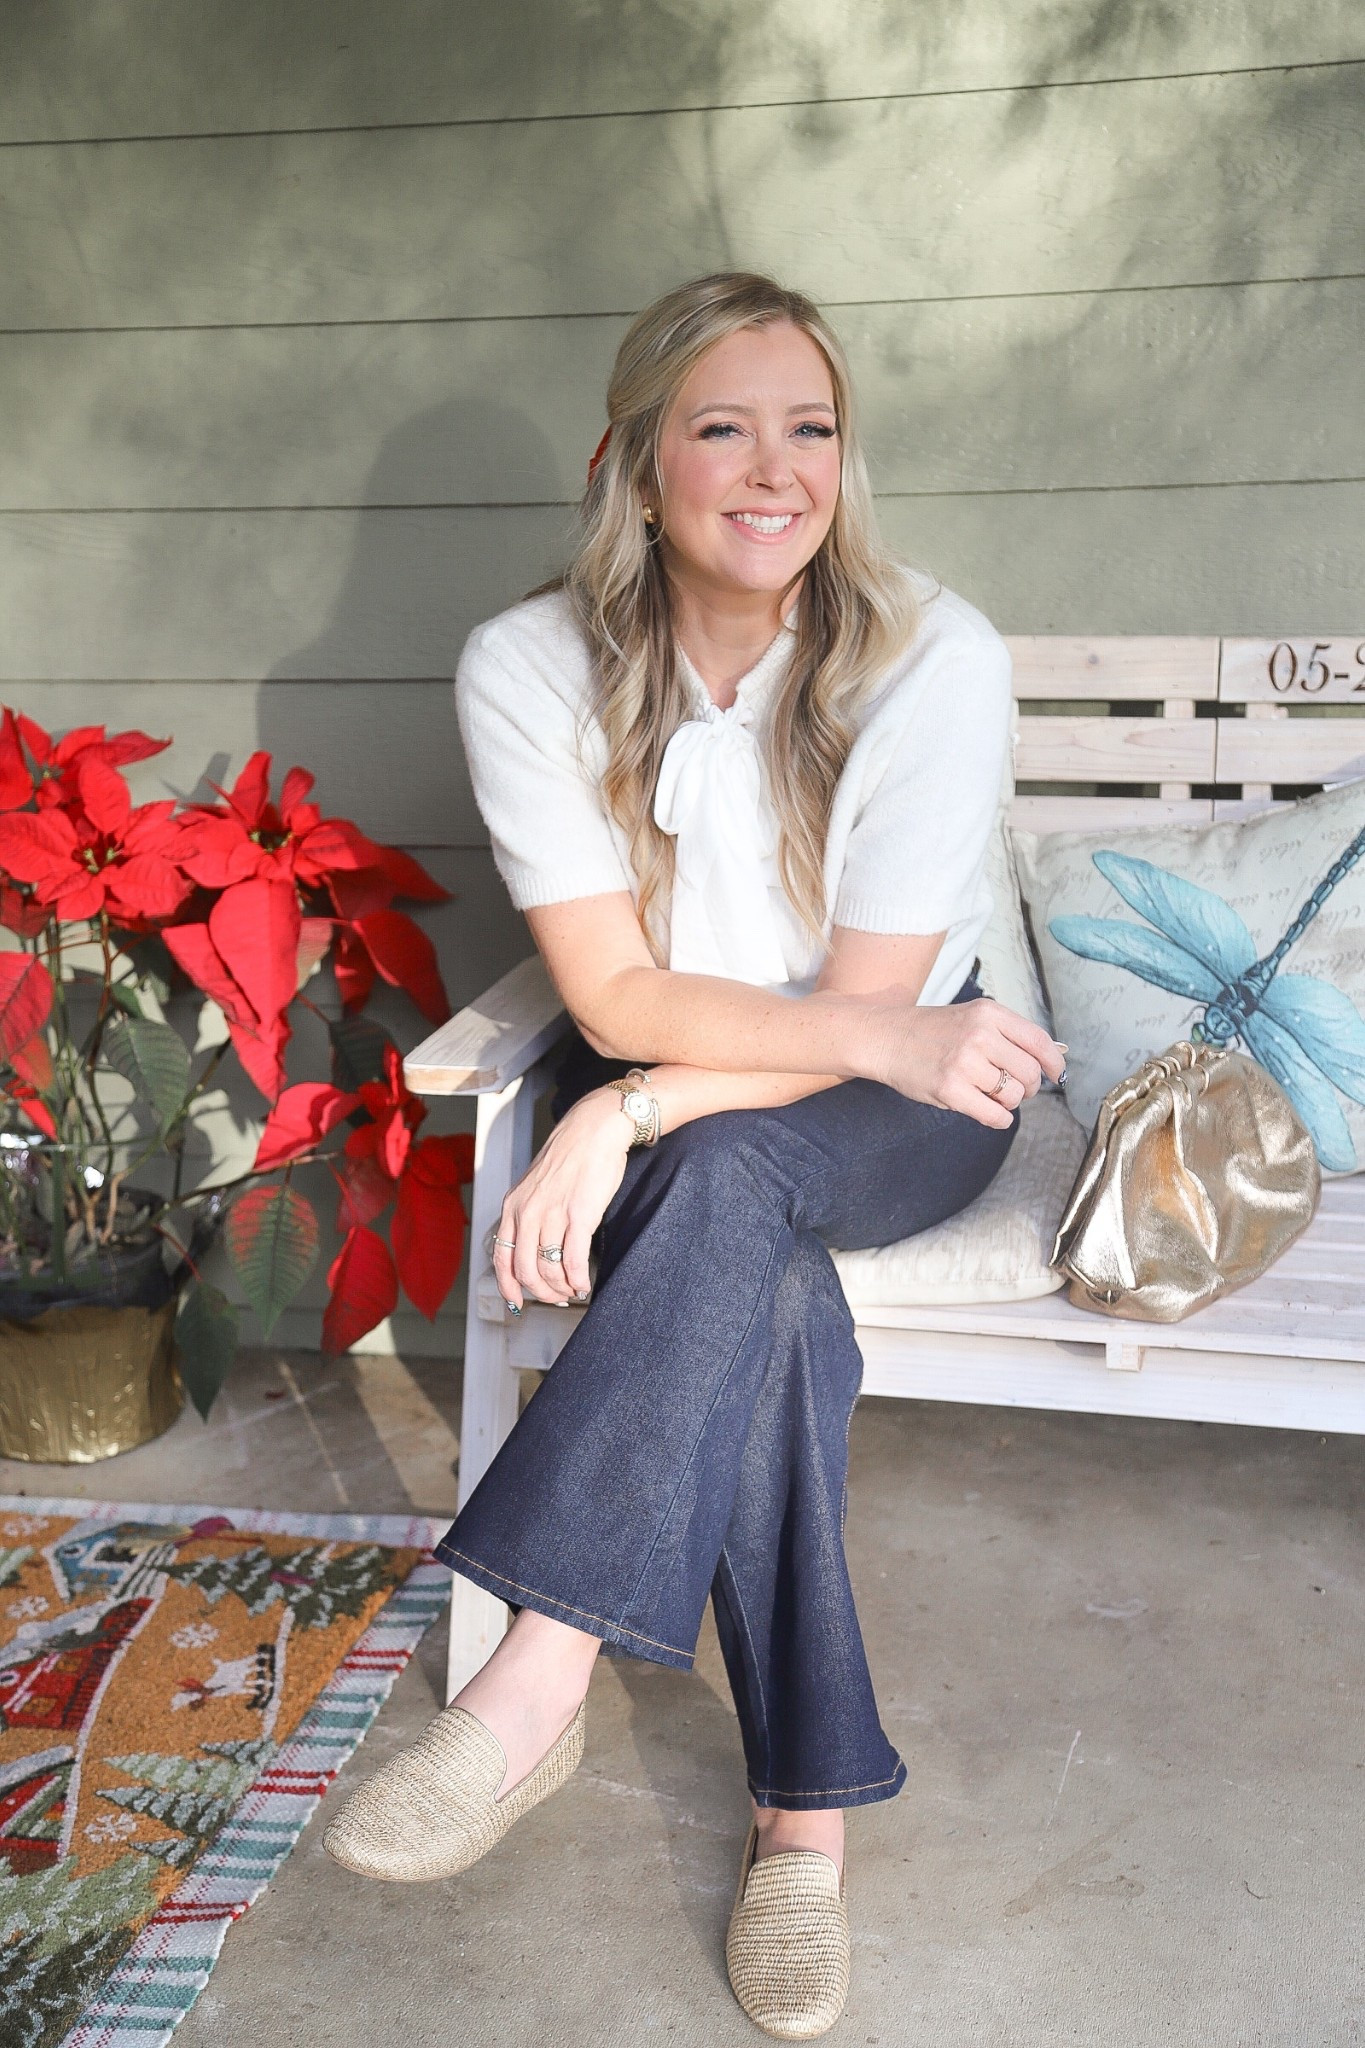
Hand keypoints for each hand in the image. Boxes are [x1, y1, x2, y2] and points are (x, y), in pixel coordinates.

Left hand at [491, 1088, 632, 1309]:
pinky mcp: (580, 1215)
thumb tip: (532, 1249)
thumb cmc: (569, 1158)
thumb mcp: (534, 1185)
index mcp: (513, 1206)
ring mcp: (553, 1214)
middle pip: (525, 1270)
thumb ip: (528, 1214)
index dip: (509, 1287)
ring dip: (562, 1288)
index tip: (518, 1303)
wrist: (593, 1130)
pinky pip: (574, 1261)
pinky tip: (583, 1284)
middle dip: (541, 1292)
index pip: (501, 1258)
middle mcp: (527, 1212)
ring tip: (573, 1290)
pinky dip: (578, 1280)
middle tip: (556, 1298)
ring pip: (550, 1269)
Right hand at [859, 993, 1065, 1128]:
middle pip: (1029, 1073)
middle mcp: (979, 1035)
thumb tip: (1050, 1059)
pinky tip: (990, 1112)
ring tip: (991, 1094)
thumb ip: (1007, 1034)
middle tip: (1015, 1088)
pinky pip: (995, 1115)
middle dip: (1029, 1087)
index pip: (1038, 1041)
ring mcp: (964, 1063)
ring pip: (1013, 1095)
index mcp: (988, 1013)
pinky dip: (999, 1118)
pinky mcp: (950, 1089)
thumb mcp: (972, 1017)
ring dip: (1009, 1102)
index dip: (1054, 1062)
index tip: (1056, 1074)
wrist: (887, 1038)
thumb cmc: (932, 1031)